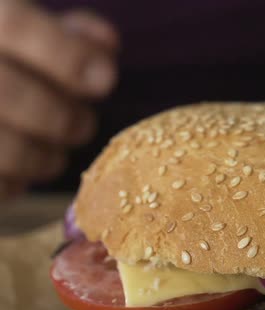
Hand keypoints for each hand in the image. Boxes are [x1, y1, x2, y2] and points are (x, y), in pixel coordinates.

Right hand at [0, 1, 117, 198]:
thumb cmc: (9, 66)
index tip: (107, 81)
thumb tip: (107, 45)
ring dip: (41, 158)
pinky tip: (21, 173)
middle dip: (60, 118)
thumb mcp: (29, 36)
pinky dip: (14, 182)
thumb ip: (68, 36)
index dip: (66, 54)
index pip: (15, 25)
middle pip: (7, 92)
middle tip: (84, 127)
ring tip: (56, 155)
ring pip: (1, 146)